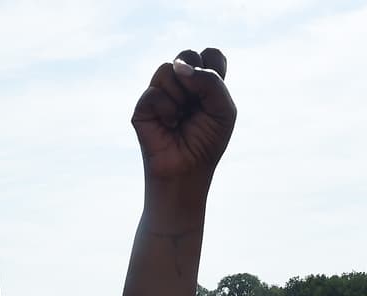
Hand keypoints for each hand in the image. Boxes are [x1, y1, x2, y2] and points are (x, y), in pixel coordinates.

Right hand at [132, 48, 235, 213]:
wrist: (187, 170)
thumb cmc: (207, 142)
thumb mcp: (223, 108)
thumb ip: (210, 80)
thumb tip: (176, 67)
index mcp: (202, 83)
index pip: (210, 54)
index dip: (214, 69)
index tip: (213, 97)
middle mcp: (180, 84)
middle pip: (187, 54)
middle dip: (197, 80)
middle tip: (197, 105)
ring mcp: (160, 93)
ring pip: (168, 68)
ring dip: (181, 97)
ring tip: (182, 118)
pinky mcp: (143, 106)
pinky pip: (155, 92)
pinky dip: (167, 110)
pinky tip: (169, 125)